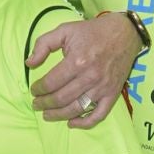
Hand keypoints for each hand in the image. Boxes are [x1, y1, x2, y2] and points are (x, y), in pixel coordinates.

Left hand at [28, 14, 142, 128]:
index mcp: (77, 61)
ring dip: (59, 115)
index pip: (51, 82)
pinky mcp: (113, 93)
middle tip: (36, 104)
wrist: (124, 33)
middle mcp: (89, 77)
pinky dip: (85, 123)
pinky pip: (99, 114)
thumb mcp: (65, 30)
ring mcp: (102, 87)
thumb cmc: (92, 31)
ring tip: (47, 115)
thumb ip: (43, 44)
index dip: (39, 89)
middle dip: (45, 104)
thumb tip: (29, 63)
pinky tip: (72, 123)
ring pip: (77, 109)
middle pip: (62, 98)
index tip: (34, 90)